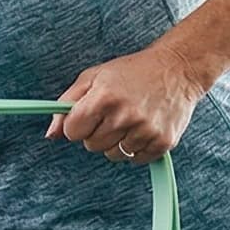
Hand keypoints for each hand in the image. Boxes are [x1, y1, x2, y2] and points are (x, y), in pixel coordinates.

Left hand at [47, 44, 212, 163]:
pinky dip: (137, 148)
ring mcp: (146, 130)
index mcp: (104, 97)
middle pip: (91, 146)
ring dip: (117, 142)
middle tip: (113, 114)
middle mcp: (125, 116)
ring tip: (130, 119)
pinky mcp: (163, 142)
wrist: (177, 69)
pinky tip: (143, 127)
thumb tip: (52, 134)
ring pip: (113, 155)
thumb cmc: (131, 72)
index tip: (89, 115)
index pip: (72, 132)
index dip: (78, 124)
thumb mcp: (94, 77)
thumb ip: (67, 104)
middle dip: (97, 132)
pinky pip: (136, 160)